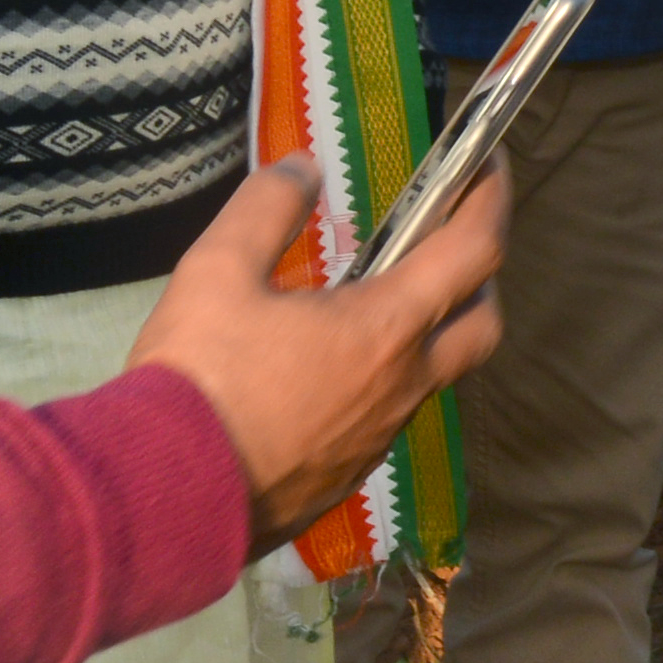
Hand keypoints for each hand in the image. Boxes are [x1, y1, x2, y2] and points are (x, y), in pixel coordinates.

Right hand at [126, 156, 509, 544]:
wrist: (170, 498)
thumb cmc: (199, 379)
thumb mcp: (216, 271)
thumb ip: (266, 208)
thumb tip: (303, 169)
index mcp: (385, 329)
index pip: (475, 252)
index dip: (491, 199)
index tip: (490, 164)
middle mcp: (401, 385)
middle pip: (482, 325)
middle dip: (481, 277)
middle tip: (445, 242)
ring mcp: (379, 436)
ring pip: (432, 374)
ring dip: (426, 330)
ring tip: (371, 298)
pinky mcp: (348, 473)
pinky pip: (386, 413)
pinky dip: (381, 376)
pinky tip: (327, 366)